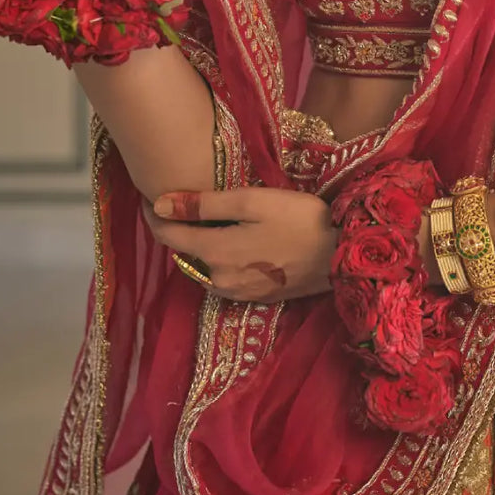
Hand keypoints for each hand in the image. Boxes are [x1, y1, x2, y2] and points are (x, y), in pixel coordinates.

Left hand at [145, 187, 336, 302]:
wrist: (344, 254)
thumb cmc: (300, 219)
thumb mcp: (252, 201)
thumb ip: (204, 204)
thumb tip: (160, 204)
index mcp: (214, 253)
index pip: (168, 236)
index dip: (155, 215)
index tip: (150, 197)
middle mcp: (219, 280)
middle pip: (186, 253)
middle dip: (179, 230)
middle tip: (183, 204)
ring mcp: (238, 293)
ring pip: (205, 266)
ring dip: (201, 245)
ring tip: (210, 220)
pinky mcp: (257, 297)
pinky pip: (225, 277)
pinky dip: (221, 258)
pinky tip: (236, 241)